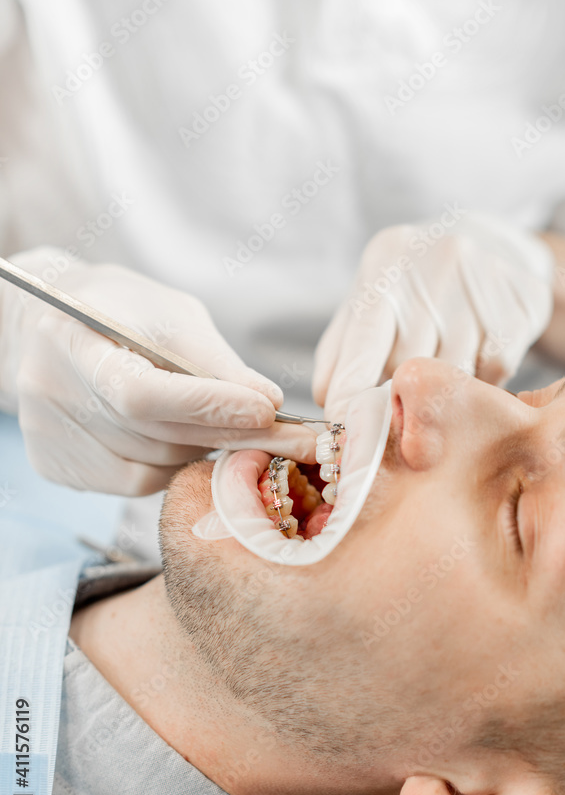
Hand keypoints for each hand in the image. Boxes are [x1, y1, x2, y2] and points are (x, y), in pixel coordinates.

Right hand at [0, 249, 314, 493]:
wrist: (51, 328)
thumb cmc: (121, 312)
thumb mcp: (170, 313)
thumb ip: (214, 359)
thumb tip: (267, 402)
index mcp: (72, 338)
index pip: (142, 393)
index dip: (208, 406)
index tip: (267, 410)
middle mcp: (49, 392)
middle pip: (154, 434)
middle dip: (228, 432)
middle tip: (285, 433)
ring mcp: (49, 435)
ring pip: (154, 464)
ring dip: (202, 447)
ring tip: (219, 420)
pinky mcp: (56, 466)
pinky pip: (137, 482)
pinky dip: (172, 464)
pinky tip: (181, 437)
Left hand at [313, 213, 553, 418]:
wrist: (493, 244)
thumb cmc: (415, 284)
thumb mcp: (371, 299)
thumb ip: (342, 349)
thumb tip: (326, 400)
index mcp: (387, 263)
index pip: (364, 339)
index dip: (352, 388)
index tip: (342, 424)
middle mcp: (435, 265)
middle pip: (408, 364)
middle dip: (396, 399)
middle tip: (395, 415)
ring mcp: (483, 284)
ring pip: (453, 374)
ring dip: (440, 394)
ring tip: (436, 385)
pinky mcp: (520, 307)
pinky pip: (493, 373)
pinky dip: (479, 383)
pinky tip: (474, 363)